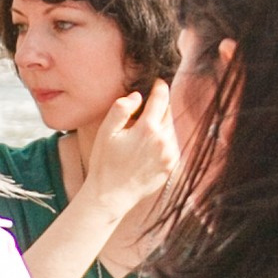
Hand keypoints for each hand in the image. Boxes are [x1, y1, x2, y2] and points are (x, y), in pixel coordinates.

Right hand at [83, 79, 178, 221]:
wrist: (111, 195)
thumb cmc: (105, 163)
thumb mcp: (106, 132)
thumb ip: (121, 108)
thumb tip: (138, 95)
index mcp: (148, 129)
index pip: (161, 97)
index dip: (159, 86)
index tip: (156, 82)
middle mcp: (164, 141)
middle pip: (168, 111)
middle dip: (159, 106)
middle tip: (144, 109)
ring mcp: (170, 154)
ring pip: (171, 127)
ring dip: (161, 123)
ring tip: (143, 131)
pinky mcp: (172, 165)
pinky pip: (172, 143)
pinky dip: (164, 139)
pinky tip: (148, 145)